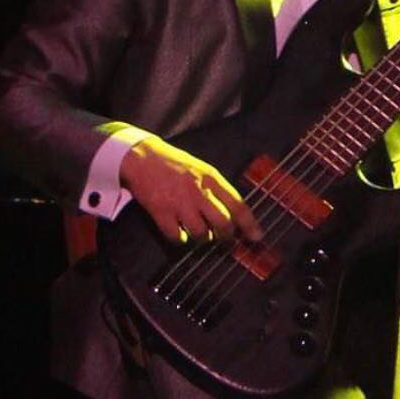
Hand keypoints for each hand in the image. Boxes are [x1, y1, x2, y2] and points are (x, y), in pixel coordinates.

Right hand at [119, 136, 262, 245]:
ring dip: (203, 239)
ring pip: (201, 233)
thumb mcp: (202, 170)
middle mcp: (198, 191)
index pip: (237, 204)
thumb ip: (217, 190)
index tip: (257, 237)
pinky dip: (180, 239)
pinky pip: (176, 236)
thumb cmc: (175, 165)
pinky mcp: (160, 212)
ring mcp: (179, 203)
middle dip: (227, 237)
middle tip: (226, 241)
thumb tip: (235, 214)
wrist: (142, 157)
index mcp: (211, 179)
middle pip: (222, 223)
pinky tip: (180, 234)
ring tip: (200, 234)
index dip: (249, 224)